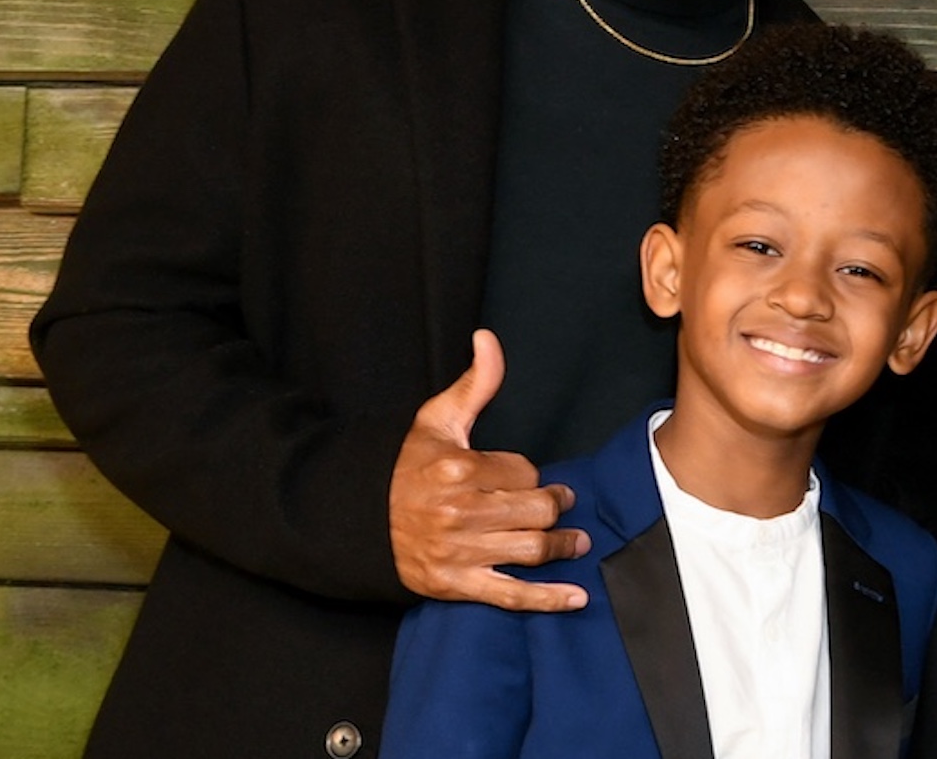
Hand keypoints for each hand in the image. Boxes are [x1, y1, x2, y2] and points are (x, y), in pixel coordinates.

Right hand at [389, 329, 590, 609]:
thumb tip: (489, 338)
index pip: (523, 471)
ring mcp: (459, 552)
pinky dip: (547, 599)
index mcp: (458, 469)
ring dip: (561, 545)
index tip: (525, 477)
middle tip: (563, 502)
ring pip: (530, 549)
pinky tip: (576, 598)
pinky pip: (510, 595)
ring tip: (576, 541)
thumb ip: (475, 383)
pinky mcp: (456, 585)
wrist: (360, 518)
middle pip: (536, 510)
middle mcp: (460, 512)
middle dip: (555, 505)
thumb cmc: (407, 466)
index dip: (529, 473)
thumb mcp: (438, 419)